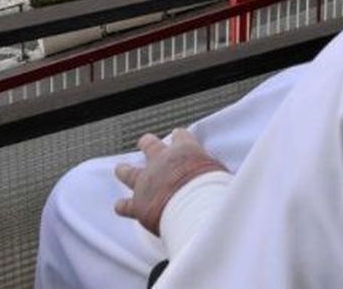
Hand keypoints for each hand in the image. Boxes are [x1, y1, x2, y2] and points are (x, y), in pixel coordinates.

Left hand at [112, 129, 227, 235]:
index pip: (182, 136)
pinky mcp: (138, 202)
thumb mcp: (220, 173)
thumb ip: (214, 172)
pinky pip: (126, 205)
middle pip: (150, 145)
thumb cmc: (213, 189)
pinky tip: (119, 206)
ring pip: (128, 171)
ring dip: (124, 169)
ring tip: (120, 168)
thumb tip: (223, 176)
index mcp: (184, 151)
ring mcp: (146, 181)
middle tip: (146, 142)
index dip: (180, 136)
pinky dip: (123, 205)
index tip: (179, 135)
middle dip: (148, 143)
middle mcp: (161, 161)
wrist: (194, 207)